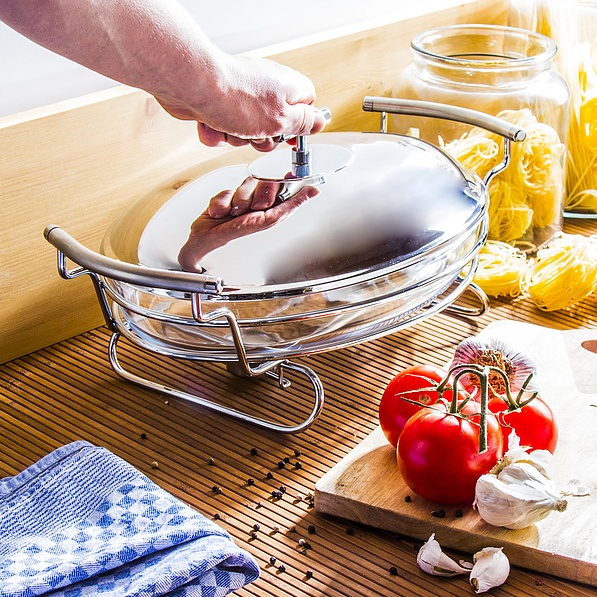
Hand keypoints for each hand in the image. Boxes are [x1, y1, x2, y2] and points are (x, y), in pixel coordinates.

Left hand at [155, 54, 327, 151]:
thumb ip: (304, 123)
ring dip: (237, 137)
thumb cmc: (237, 98)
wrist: (193, 85)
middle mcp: (267, 89)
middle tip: (255, 132)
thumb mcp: (282, 119)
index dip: (298, 128)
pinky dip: (218, 132)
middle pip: (275, 128)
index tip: (289, 137)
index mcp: (289, 88)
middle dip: (263, 138)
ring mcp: (243, 96)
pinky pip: (225, 129)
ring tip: (230, 125)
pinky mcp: (221, 103)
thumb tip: (320, 122)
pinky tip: (213, 123)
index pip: (307, 110)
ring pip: (248, 133)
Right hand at [178, 177, 318, 271]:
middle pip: (266, 182)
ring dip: (239, 200)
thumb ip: (290, 205)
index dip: (289, 181)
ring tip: (234, 214)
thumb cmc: (236, 236)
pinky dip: (223, 202)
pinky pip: (228, 189)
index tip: (291, 176)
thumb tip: (313, 192)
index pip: (286, 188)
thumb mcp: (268, 220)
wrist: (206, 240)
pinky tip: (222, 213)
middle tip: (253, 208)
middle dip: (258, 195)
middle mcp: (258, 203)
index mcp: (272, 210)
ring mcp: (242, 199)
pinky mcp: (227, 197)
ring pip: (246, 184)